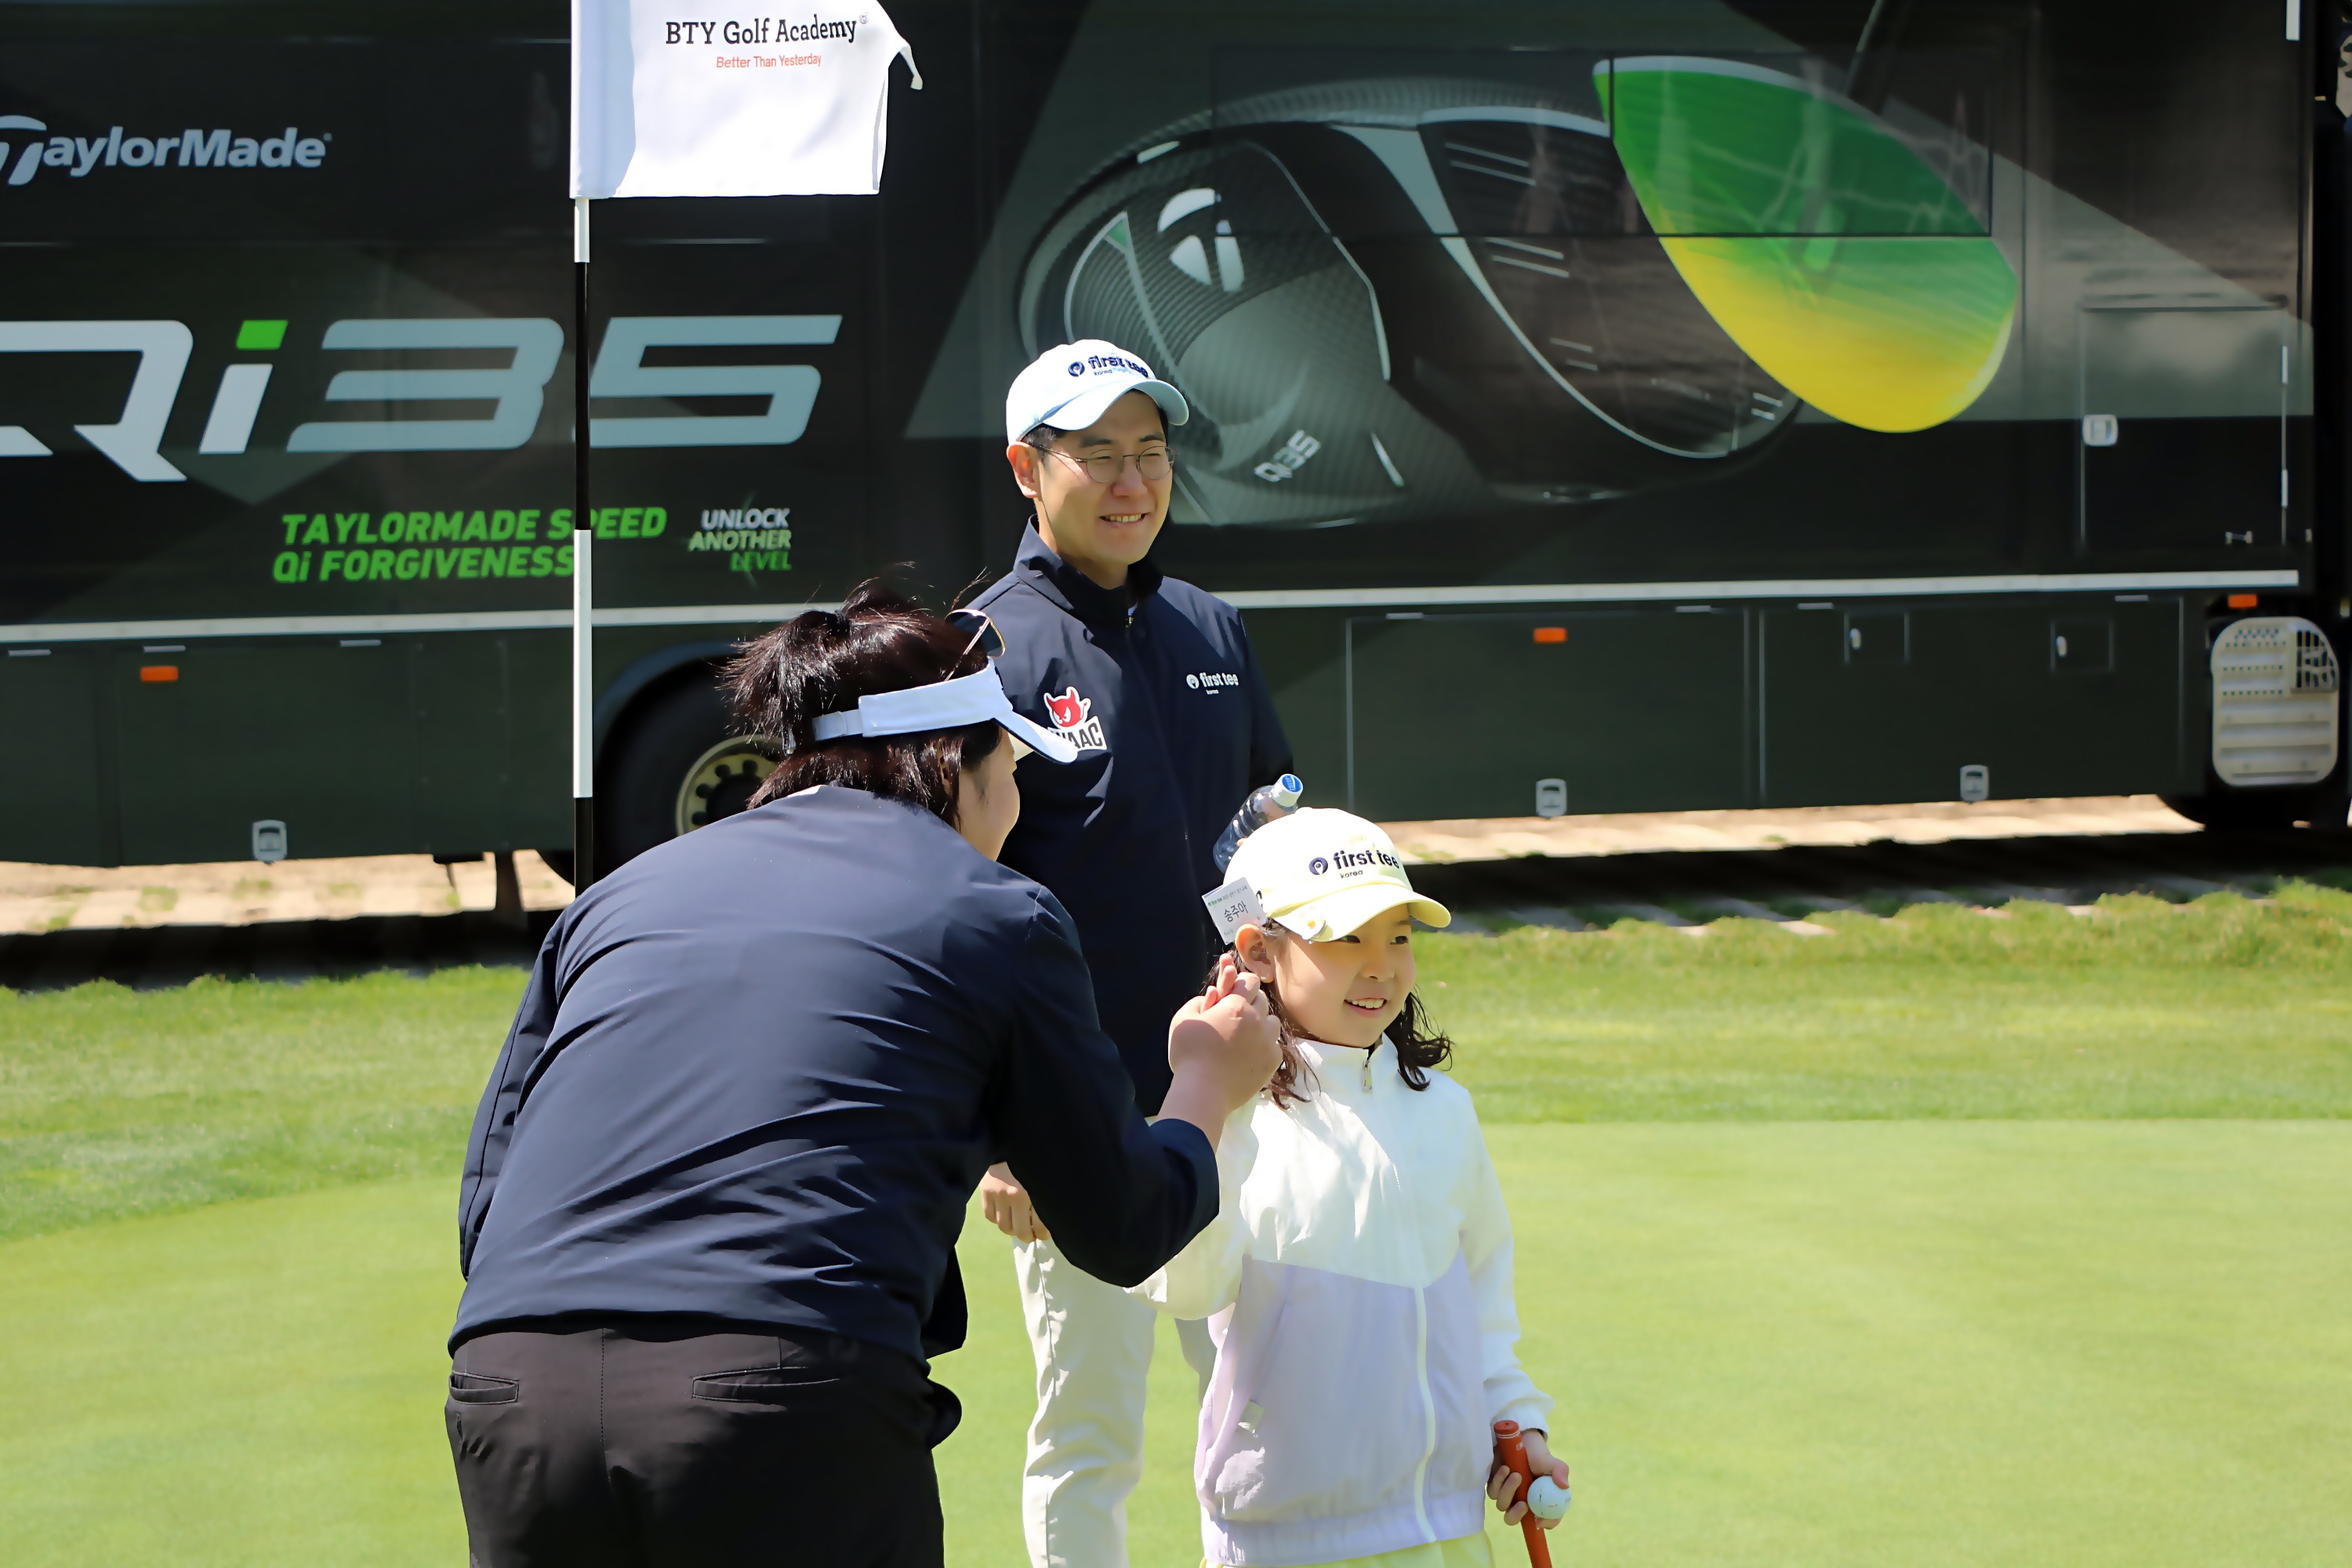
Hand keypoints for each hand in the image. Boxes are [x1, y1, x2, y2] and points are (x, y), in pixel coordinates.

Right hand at [979, 1162, 1050, 1242]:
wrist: (1010, 1136)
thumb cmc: (1034, 1155)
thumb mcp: (1046, 1173)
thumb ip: (1049, 1193)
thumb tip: (1058, 1216)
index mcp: (1034, 1191)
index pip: (1041, 1227)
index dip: (1045, 1234)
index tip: (1046, 1232)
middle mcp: (1015, 1195)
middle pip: (1022, 1231)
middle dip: (1029, 1236)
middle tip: (1034, 1233)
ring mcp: (998, 1194)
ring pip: (1005, 1227)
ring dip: (1013, 1229)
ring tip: (1020, 1224)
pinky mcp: (985, 1191)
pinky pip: (990, 1216)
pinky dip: (998, 1219)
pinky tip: (1006, 1213)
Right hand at [1157, 956, 1280, 1147]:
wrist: (1203, 1091)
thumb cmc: (1189, 1053)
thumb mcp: (1183, 1018)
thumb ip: (1199, 1001)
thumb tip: (1214, 996)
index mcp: (1236, 1005)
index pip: (1250, 981)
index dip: (1240, 984)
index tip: (1233, 993)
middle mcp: (1258, 1020)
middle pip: (1262, 1000)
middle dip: (1249, 1003)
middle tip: (1233, 1016)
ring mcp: (1268, 1042)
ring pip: (1272, 1022)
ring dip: (1261, 1023)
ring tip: (1244, 1035)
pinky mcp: (1273, 1061)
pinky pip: (1274, 1045)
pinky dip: (1264, 1046)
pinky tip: (1249, 1054)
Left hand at [1488, 1428, 1569, 1529]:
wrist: (1517, 1437)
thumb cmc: (1536, 1451)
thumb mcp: (1549, 1460)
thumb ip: (1559, 1471)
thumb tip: (1564, 1486)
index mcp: (1542, 1500)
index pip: (1548, 1519)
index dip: (1545, 1523)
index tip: (1539, 1520)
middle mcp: (1524, 1500)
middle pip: (1516, 1519)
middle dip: (1517, 1515)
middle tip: (1523, 1503)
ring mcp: (1508, 1495)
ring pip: (1503, 1505)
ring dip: (1508, 1491)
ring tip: (1515, 1473)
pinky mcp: (1495, 1486)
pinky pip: (1493, 1492)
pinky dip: (1499, 1482)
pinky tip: (1505, 1469)